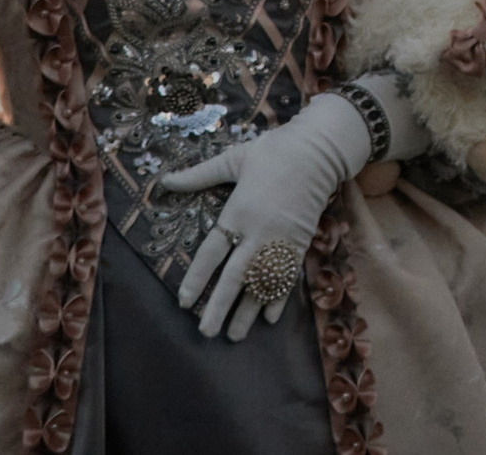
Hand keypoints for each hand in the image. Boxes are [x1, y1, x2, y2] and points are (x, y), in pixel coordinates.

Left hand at [160, 92, 378, 339]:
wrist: (319, 150)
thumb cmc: (273, 151)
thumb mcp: (233, 158)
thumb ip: (199, 174)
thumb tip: (165, 181)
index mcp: (239, 211)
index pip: (212, 252)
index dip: (198, 278)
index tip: (184, 302)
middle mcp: (259, 231)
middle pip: (236, 276)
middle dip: (220, 306)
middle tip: (207, 333)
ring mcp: (282, 239)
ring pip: (262, 282)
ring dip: (248, 310)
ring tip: (235, 335)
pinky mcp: (301, 242)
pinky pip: (287, 275)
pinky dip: (279, 298)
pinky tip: (269, 319)